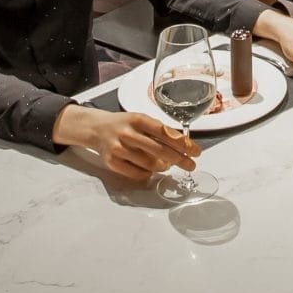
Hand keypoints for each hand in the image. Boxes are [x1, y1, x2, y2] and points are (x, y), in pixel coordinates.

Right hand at [54, 106, 198, 181]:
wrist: (96, 128)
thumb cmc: (124, 124)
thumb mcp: (141, 120)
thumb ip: (158, 130)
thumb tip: (183, 145)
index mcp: (138, 119)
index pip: (165, 132)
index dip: (183, 143)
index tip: (195, 151)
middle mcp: (128, 133)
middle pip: (159, 150)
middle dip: (179, 159)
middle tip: (191, 165)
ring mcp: (118, 149)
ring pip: (149, 164)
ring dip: (163, 166)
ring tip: (167, 165)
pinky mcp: (112, 163)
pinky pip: (137, 173)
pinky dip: (148, 173)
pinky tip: (151, 169)